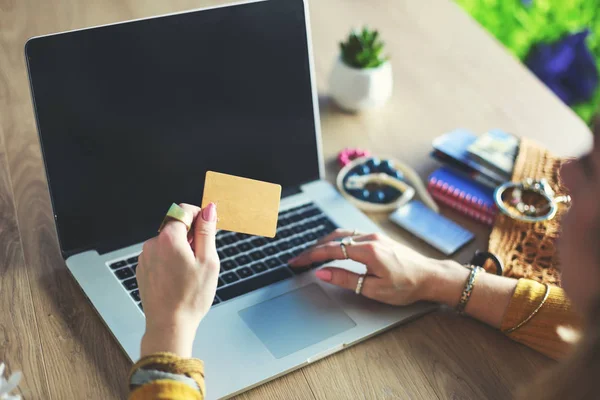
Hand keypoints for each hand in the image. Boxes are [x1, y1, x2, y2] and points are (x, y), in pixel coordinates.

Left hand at [137, 203, 219, 357]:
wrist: (170, 325)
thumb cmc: (191, 297)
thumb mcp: (208, 260)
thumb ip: (207, 231)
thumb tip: (208, 210)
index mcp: (168, 239)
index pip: (183, 210)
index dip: (199, 215)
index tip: (208, 226)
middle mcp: (152, 244)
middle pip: (175, 227)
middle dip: (190, 236)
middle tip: (202, 257)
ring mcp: (145, 258)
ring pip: (167, 242)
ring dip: (180, 249)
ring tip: (190, 272)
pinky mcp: (143, 270)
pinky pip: (159, 256)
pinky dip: (170, 261)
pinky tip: (179, 279)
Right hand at [289, 229, 465, 305]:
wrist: (431, 276)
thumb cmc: (407, 285)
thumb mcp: (374, 289)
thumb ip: (346, 279)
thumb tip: (323, 273)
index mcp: (367, 251)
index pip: (330, 250)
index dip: (309, 256)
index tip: (295, 262)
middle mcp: (369, 238)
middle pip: (332, 239)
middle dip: (312, 249)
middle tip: (299, 260)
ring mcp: (374, 236)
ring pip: (341, 234)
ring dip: (324, 242)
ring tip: (312, 254)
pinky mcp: (378, 238)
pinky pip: (351, 235)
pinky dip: (336, 240)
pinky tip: (333, 247)